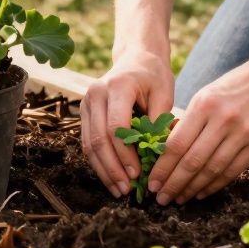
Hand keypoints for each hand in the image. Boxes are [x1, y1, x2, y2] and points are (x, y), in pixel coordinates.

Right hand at [80, 51, 174, 196]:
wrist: (136, 58)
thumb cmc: (154, 76)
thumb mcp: (164, 93)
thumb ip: (159, 122)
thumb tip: (155, 158)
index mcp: (118, 86)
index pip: (116, 126)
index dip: (125, 154)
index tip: (139, 173)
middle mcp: (96, 93)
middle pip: (98, 138)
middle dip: (112, 168)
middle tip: (127, 189)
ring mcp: (86, 102)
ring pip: (88, 144)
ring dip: (103, 170)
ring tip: (119, 190)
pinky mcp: (84, 112)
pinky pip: (87, 142)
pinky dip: (99, 162)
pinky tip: (111, 178)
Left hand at [147, 54, 248, 204]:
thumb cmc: (233, 87)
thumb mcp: (205, 96)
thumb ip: (189, 122)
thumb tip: (167, 154)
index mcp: (204, 105)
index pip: (177, 144)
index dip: (162, 168)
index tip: (152, 183)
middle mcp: (223, 120)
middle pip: (193, 161)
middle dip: (174, 184)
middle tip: (161, 198)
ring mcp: (244, 133)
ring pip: (212, 170)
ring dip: (193, 188)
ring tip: (179, 199)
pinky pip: (233, 171)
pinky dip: (215, 185)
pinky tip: (202, 192)